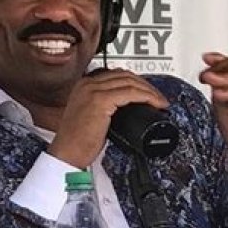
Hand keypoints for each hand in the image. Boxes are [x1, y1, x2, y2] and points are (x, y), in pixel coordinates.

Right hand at [48, 69, 169, 168]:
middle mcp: (87, 84)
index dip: (137, 81)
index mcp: (84, 85)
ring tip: (160, 101)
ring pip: (130, 82)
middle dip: (146, 84)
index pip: (117, 74)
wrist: (66, 153)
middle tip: (158, 97)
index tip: (149, 91)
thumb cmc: (78, 141)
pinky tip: (155, 103)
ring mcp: (93, 91)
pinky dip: (146, 97)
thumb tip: (128, 107)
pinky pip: (131, 93)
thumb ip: (106, 106)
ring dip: (150, 91)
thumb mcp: (93, 116)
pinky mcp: (100, 101)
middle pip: (125, 75)